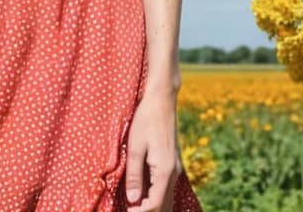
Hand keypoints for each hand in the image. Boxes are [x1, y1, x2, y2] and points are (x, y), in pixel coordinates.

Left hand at [122, 89, 183, 210]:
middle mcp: (174, 172)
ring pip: (167, 197)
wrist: (162, 101)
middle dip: (147, 211)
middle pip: (164, 204)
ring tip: (134, 205)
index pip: (155, 204)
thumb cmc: (146, 121)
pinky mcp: (173, 163)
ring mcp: (176, 168)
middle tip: (128, 209)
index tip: (126, 211)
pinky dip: (156, 195)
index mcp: (165, 170)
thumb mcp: (135, 147)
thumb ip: (135, 175)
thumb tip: (132, 200)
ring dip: (152, 204)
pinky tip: (143, 193)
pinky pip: (167, 187)